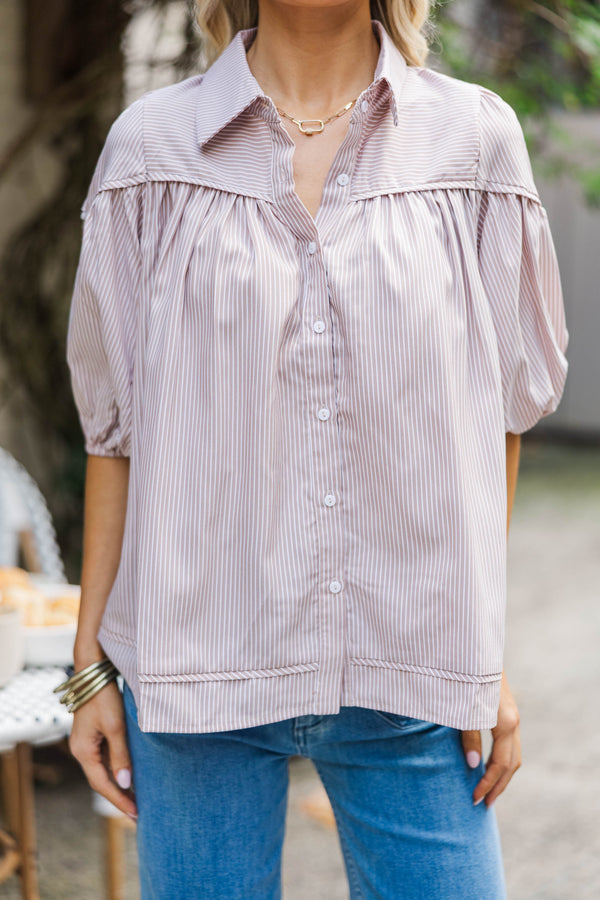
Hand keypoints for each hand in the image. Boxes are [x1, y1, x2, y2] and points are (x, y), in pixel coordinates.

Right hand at [68, 677, 137, 819]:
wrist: (94, 673)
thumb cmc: (104, 697)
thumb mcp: (115, 727)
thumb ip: (120, 756)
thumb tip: (125, 784)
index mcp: (84, 751)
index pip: (102, 785)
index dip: (119, 801)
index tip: (136, 814)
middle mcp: (82, 750)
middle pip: (101, 781)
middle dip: (119, 797)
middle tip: (138, 813)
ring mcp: (87, 743)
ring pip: (103, 771)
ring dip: (119, 785)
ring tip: (137, 799)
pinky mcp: (93, 735)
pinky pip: (105, 759)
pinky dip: (117, 770)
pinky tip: (130, 775)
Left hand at [461, 671, 520, 807]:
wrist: (473, 645)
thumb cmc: (464, 674)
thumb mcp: (463, 705)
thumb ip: (468, 735)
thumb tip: (472, 765)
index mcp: (504, 722)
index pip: (499, 764)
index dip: (487, 784)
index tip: (474, 799)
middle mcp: (513, 720)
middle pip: (512, 763)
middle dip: (498, 786)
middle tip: (483, 804)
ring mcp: (512, 714)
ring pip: (514, 753)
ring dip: (502, 775)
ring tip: (488, 790)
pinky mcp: (506, 708)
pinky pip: (510, 742)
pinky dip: (502, 759)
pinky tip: (488, 764)